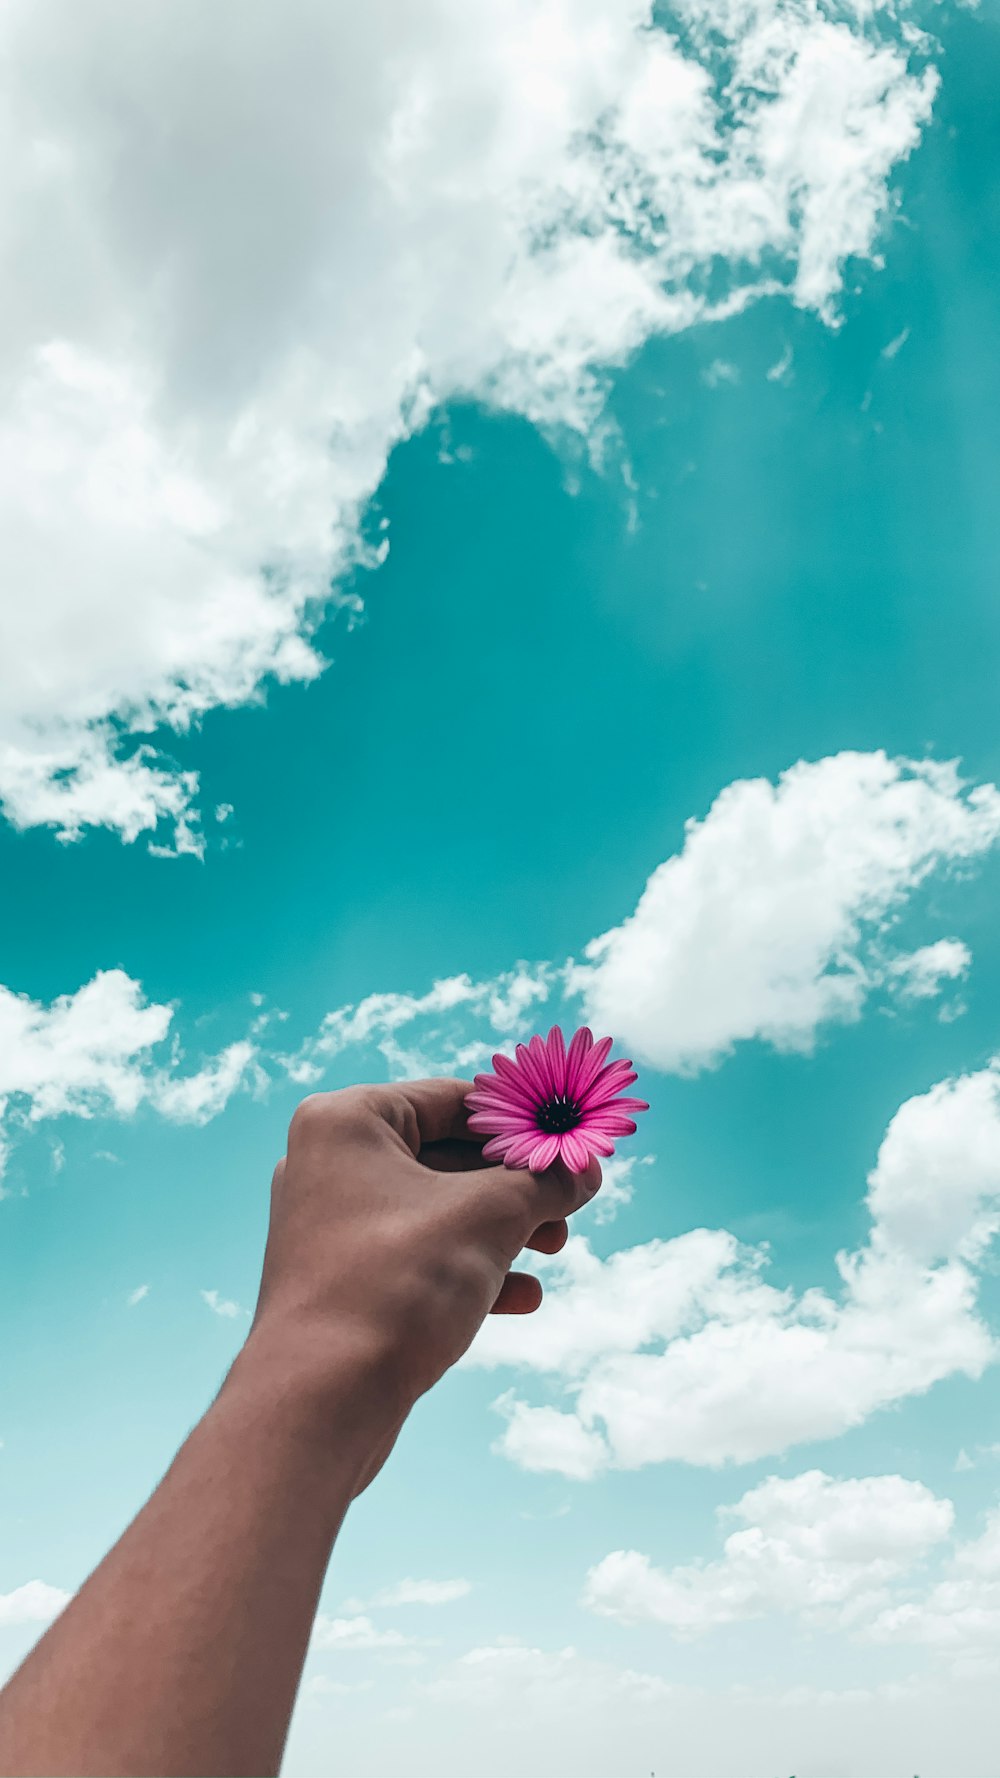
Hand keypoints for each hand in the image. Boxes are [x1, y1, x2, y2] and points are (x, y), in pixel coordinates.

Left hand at [244, 1077, 600, 1479]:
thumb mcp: (489, 1218)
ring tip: (555, 1247)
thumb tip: (585, 1169)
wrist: (320, 1405)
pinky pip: (417, 1257)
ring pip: (436, 1210)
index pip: (454, 1100)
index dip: (522, 1121)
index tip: (573, 1141)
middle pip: (447, 1155)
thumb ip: (544, 1182)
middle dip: (516, 1182)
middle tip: (571, 1201)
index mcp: (346, 1122)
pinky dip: (469, 1267)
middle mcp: (329, 1164)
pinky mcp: (342, 1281)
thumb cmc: (396, 1287)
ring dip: (501, 1227)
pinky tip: (523, 1296)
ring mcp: (331, 1226)